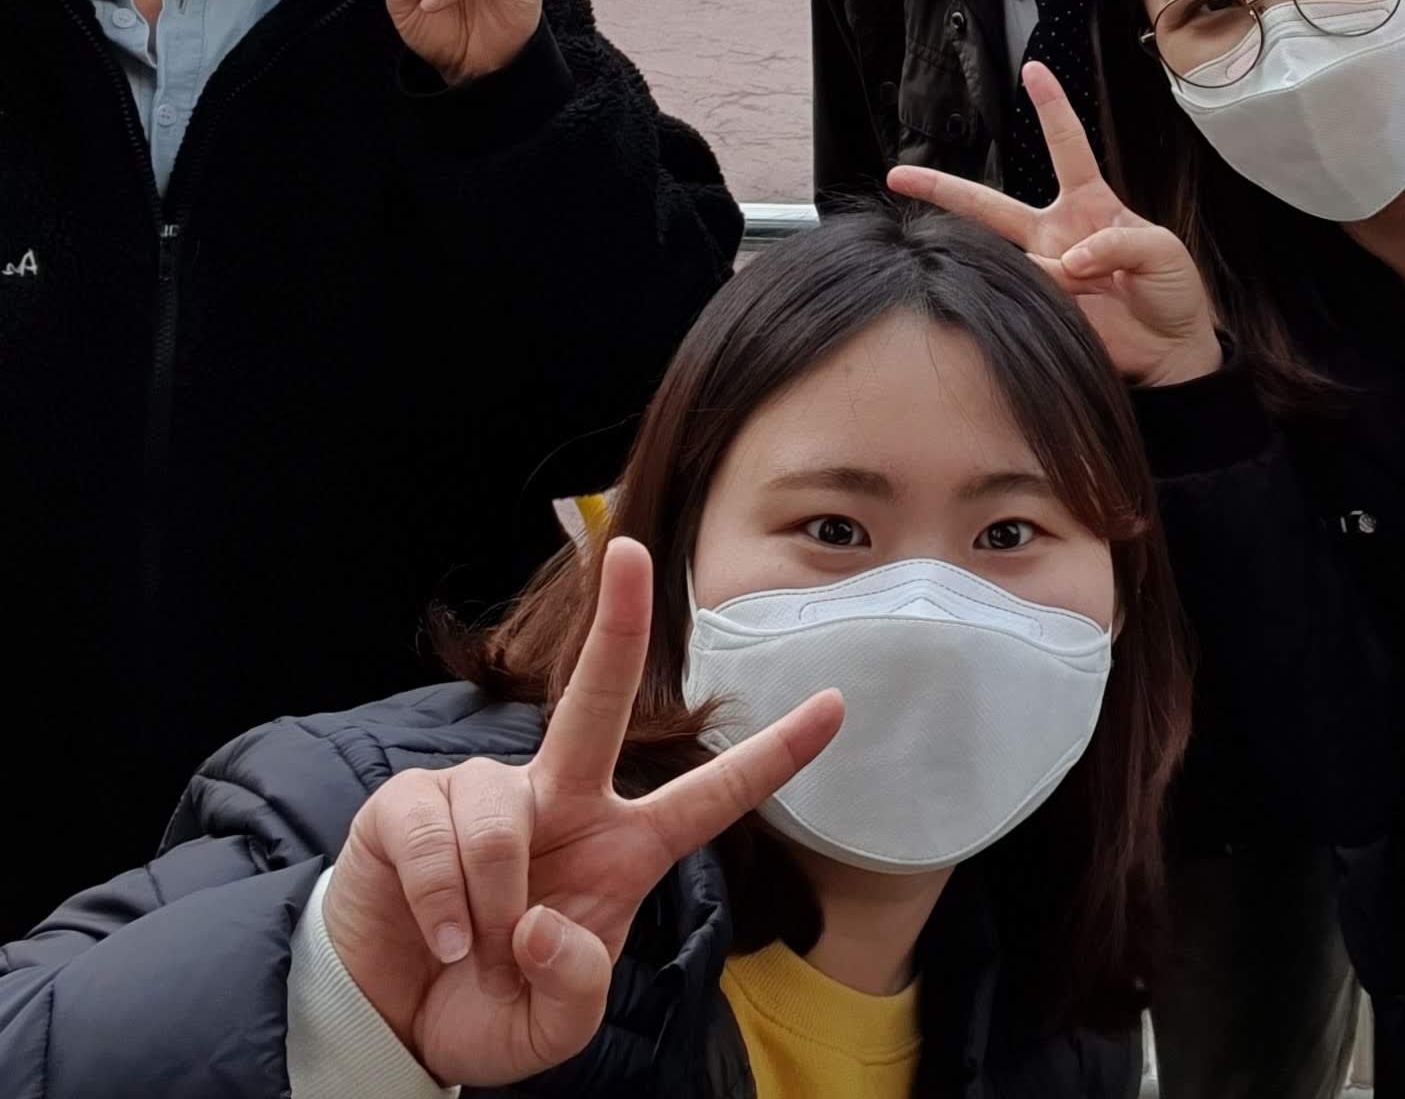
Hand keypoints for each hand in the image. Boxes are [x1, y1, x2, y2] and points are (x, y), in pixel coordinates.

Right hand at [320, 538, 841, 1088]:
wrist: (392, 1030)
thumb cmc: (488, 1007)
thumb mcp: (552, 1026)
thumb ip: (574, 986)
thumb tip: (543, 919)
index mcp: (621, 850)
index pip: (710, 796)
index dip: (774, 755)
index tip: (837, 706)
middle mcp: (561, 802)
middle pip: (597, 700)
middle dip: (620, 621)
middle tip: (633, 550)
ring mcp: (486, 795)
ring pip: (501, 818)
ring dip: (490, 899)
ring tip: (473, 947)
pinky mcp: (411, 806)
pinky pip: (437, 837)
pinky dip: (438, 901)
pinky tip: (438, 936)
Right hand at [888, 62, 1222, 388]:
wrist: (1173, 351)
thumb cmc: (1172, 291)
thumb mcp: (1163, 250)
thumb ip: (1119, 245)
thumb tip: (1070, 261)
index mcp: (1091, 204)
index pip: (1067, 145)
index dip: (1051, 107)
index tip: (1034, 70)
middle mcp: (1057, 233)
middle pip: (990, 204)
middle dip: (943, 187)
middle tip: (901, 175)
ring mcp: (1046, 272)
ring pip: (1003, 258)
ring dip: (1042, 272)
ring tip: (1088, 286)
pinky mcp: (1043, 309)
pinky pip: (1027, 298)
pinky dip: (1051, 301)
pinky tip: (1080, 306)